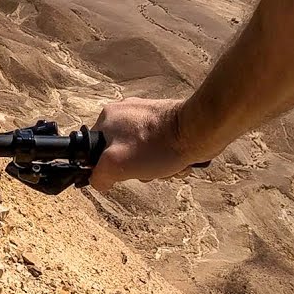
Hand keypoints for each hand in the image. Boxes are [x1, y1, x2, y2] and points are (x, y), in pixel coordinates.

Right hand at [89, 97, 205, 190]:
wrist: (198, 131)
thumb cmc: (157, 145)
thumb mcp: (115, 164)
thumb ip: (99, 175)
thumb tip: (98, 181)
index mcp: (107, 117)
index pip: (95, 149)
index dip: (106, 165)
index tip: (122, 171)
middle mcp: (125, 112)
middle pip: (120, 152)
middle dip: (135, 168)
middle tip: (146, 169)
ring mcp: (147, 115)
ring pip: (142, 152)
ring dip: (153, 166)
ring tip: (165, 165)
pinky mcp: (166, 120)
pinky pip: (159, 146)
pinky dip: (166, 158)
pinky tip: (175, 160)